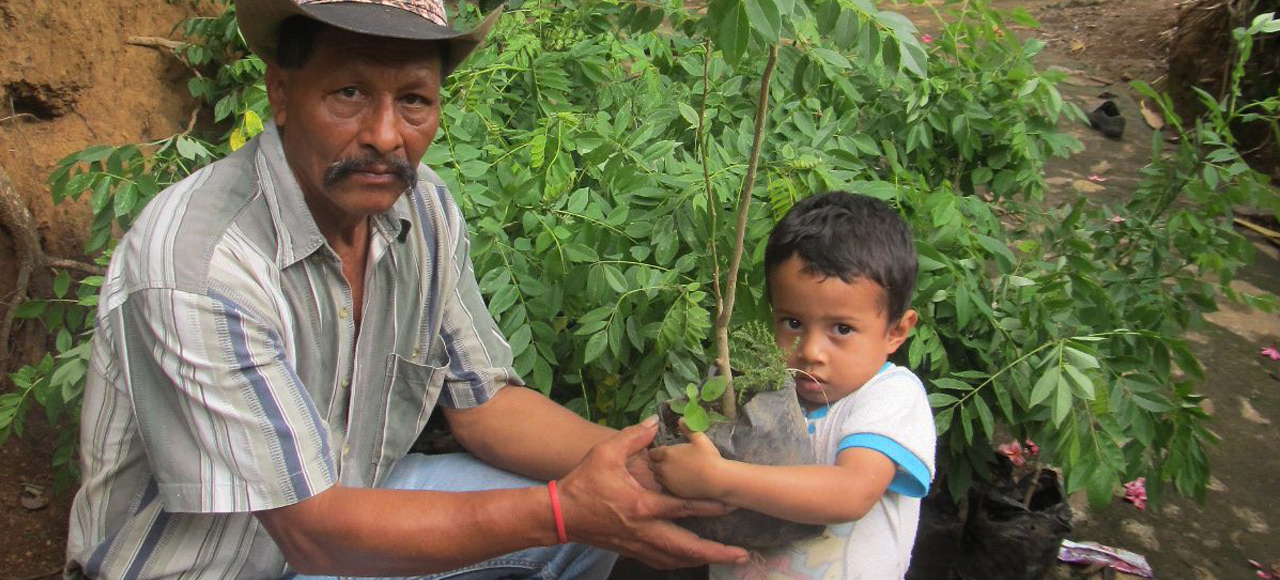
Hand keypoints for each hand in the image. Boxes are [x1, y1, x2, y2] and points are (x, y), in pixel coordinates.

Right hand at [557, 416, 748, 568]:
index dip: (711, 507)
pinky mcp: (631, 550)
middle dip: (716, 552)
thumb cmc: (583, 482)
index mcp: (641, 505)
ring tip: (724, 558)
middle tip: (741, 555)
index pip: (684, 508)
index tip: (732, 505)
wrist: (561, 514)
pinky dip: (680, 562)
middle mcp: (644, 530)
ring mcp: (638, 544)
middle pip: (687, 548)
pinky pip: (661, 562)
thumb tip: (654, 421)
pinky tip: (690, 559)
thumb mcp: (606, 452)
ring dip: (702, 559)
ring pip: (676, 559)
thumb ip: (633, 437)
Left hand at [649, 429, 727, 499]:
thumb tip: (680, 419)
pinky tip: (677, 480)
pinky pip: (665, 486)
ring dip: (661, 473)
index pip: (652, 453)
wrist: (716, 479)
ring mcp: (667, 481)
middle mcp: (663, 467)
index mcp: (667, 453)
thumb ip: (688, 428)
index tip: (661, 452)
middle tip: (666, 461)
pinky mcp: (673, 492)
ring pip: (657, 476)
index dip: (656, 452)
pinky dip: (668, 483)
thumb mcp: (699, 438)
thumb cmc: (708, 457)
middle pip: (652, 465)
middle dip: (656, 462)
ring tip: (672, 470)